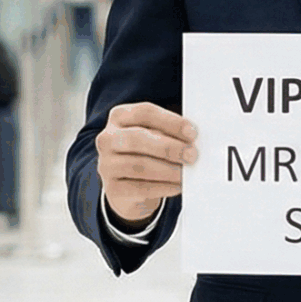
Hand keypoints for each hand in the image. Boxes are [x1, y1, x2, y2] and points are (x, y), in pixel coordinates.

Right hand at [98, 102, 195, 225]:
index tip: (192, 133)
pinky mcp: (112, 188)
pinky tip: (177, 186)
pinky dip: (163, 187)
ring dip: (168, 170)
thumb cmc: (146, 154)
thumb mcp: (154, 136)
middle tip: (192, 155)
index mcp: (119, 116)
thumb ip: (169, 133)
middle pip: (138, 138)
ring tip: (186, 174)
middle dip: (169, 147)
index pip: (144, 113)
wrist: (127, 187)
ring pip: (139, 165)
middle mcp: (108, 138)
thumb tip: (193, 141)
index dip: (170, 122)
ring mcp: (107, 164)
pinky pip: (140, 188)